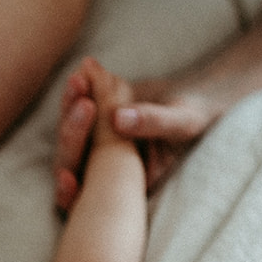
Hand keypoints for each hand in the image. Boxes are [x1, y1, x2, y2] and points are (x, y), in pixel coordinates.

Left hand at [54, 66, 216, 206]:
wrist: (191, 100)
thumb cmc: (193, 118)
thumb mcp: (179, 123)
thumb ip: (152, 123)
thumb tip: (118, 119)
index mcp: (122, 185)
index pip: (88, 194)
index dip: (71, 192)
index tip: (67, 178)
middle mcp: (101, 169)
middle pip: (71, 162)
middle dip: (73, 134)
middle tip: (86, 103)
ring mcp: (93, 144)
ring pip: (69, 133)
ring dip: (71, 106)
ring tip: (83, 77)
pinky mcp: (90, 121)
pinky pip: (76, 107)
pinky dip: (79, 89)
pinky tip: (87, 67)